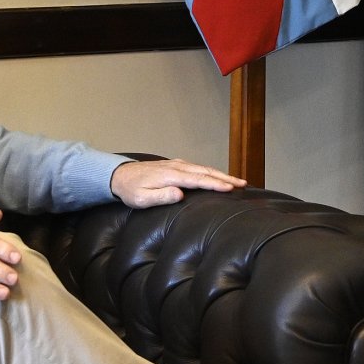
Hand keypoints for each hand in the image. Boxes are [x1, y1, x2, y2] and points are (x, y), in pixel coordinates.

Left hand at [109, 159, 245, 207]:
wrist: (120, 176)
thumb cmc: (131, 191)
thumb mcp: (142, 199)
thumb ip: (161, 196)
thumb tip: (181, 194)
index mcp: (171, 176)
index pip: (198, 180)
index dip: (215, 184)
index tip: (230, 188)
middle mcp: (177, 167)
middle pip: (206, 172)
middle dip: (225, 177)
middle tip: (243, 184)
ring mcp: (177, 164)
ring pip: (204, 168)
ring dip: (221, 174)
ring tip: (237, 181)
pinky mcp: (176, 165)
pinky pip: (198, 168)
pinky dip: (211, 172)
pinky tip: (218, 176)